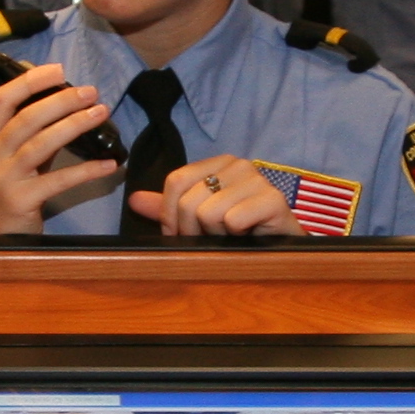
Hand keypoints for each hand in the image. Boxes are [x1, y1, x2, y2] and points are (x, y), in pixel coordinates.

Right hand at [0, 62, 121, 232]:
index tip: (58, 70)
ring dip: (75, 125)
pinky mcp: (21, 199)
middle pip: (26, 118)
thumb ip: (32, 135)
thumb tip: (64, 105)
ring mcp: (4, 178)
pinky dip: (86, 170)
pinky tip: (109, 164)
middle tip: (90, 92)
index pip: (2, 99)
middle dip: (61, 100)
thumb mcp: (11, 160)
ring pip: (42, 143)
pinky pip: (59, 180)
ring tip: (100, 113)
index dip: (30, 81)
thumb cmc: (6, 192)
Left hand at [122, 154, 290, 238]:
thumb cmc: (240, 234)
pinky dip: (235, 235)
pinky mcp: (274, 200)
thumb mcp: (199, 220)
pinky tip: (247, 236)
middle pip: (189, 200)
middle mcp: (238, 165)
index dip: (170, 215)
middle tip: (211, 239)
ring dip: (216, 235)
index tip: (180, 234)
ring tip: (232, 237)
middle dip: (192, 231)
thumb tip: (133, 200)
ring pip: (209, 212)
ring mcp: (257, 180)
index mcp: (218, 164)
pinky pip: (234, 219)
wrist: (281, 249)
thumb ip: (168, 208)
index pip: (175, 181)